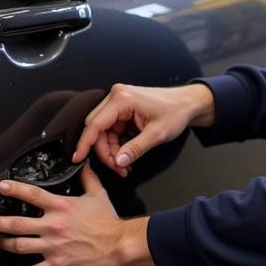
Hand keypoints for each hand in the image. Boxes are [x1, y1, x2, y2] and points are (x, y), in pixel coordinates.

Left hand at [0, 163, 151, 265]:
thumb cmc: (108, 221)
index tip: (1, 187)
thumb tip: (84, 163)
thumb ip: (88, 178)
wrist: (117, 245)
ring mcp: (53, 246)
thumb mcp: (98, 194)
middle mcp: (53, 226)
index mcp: (61, 206)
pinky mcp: (57, 264)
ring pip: (20, 246)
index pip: (32, 195)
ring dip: (6, 244)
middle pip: (18, 224)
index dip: (14, 189)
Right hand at [72, 82, 214, 176]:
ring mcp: (119, 103)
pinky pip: (112, 130)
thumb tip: (118, 161)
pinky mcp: (122, 110)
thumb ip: (135, 149)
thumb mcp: (156, 135)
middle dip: (104, 151)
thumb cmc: (176, 112)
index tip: (78, 158)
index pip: (95, 124)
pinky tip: (125, 156)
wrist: (187, 103)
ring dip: (111, 151)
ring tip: (124, 166)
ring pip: (104, 132)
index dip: (85, 143)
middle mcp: (116, 97)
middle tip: (117, 168)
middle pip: (97, 128)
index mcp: (122, 99)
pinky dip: (117, 145)